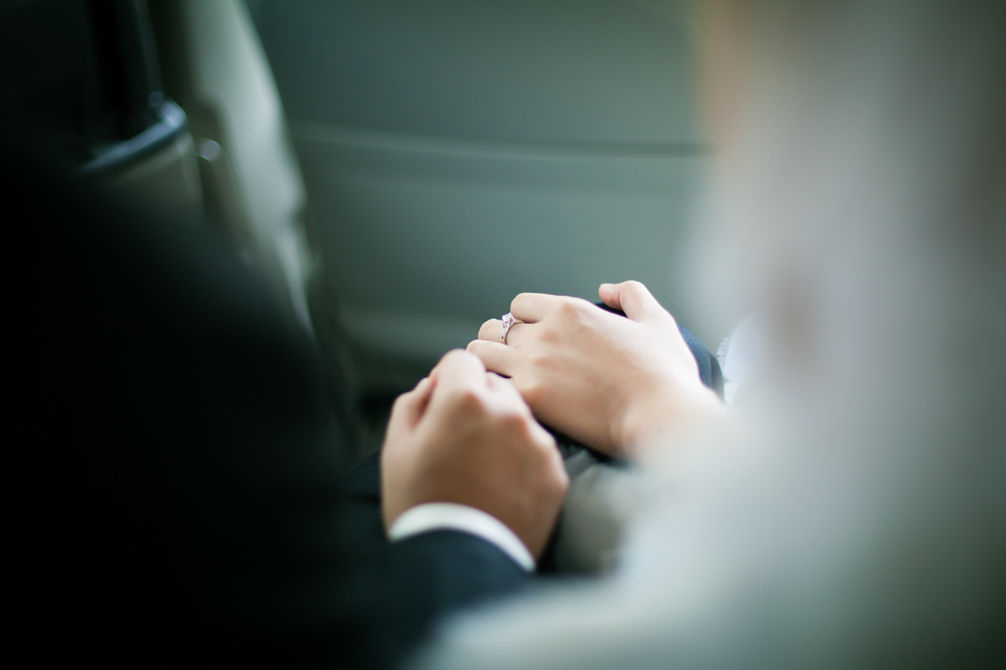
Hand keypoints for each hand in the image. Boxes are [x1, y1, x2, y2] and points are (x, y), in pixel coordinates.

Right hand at [380, 350, 568, 559]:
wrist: (459, 562)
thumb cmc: (421, 504)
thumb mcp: (397, 447)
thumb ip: (414, 402)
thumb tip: (433, 385)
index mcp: (465, 399)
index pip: (462, 360)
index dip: (447, 379)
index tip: (442, 403)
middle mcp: (508, 411)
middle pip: (495, 386)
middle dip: (478, 403)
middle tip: (461, 440)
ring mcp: (537, 442)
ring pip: (520, 417)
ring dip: (503, 429)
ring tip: (482, 467)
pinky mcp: (555, 472)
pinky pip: (538, 450)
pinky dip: (523, 459)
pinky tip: (502, 485)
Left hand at [467, 281, 721, 456]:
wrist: (662, 417)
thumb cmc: (664, 373)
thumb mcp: (656, 321)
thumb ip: (631, 295)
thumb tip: (605, 288)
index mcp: (570, 310)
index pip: (519, 305)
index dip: (524, 321)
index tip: (533, 340)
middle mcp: (545, 332)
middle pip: (494, 328)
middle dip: (500, 343)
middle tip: (512, 364)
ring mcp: (533, 364)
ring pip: (481, 353)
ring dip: (487, 364)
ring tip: (500, 382)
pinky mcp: (529, 396)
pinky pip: (488, 385)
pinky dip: (490, 391)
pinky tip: (504, 404)